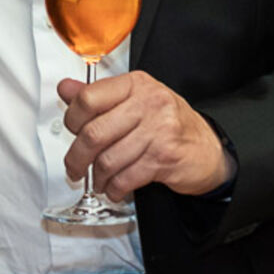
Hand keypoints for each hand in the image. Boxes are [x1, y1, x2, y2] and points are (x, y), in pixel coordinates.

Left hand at [59, 71, 233, 201]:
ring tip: (97, 181)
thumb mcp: (135, 100)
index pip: (89, 97)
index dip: (72, 119)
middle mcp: (148, 103)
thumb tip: (65, 88)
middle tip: (74, 167)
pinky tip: (114, 189)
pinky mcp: (164, 158)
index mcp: (136, 84)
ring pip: (108, 159)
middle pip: (94, 133)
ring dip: (96, 177)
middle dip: (77, 157)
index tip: (72, 131)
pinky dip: (114, 189)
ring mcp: (158, 130)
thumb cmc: (168, 123)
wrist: (208, 148)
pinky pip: (126, 178)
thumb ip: (99, 96)